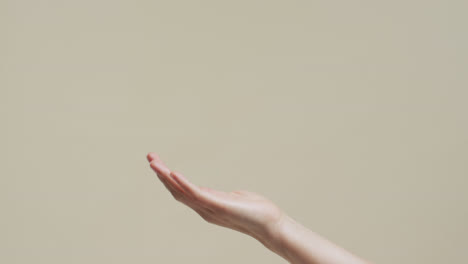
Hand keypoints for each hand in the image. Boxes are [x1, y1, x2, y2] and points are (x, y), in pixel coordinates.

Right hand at [146, 152, 284, 241]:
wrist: (270, 225)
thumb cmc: (256, 212)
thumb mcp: (234, 199)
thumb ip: (221, 196)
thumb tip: (216, 192)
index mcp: (206, 205)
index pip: (181, 191)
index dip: (168, 177)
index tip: (158, 162)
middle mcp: (204, 208)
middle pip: (176, 191)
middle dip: (161, 174)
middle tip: (150, 157)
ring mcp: (209, 208)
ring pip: (181, 192)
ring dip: (166, 177)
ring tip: (155, 163)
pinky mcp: (218, 206)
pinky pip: (197, 194)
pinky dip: (184, 184)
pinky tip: (174, 173)